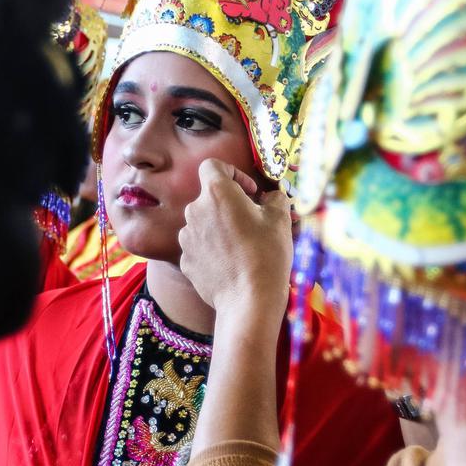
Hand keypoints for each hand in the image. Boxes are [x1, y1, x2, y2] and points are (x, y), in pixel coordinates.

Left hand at [178, 158, 292, 324]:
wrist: (249, 300)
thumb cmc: (267, 254)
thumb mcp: (280, 219)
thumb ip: (275, 198)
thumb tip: (273, 196)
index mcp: (216, 193)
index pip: (212, 166)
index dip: (232, 173)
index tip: (249, 192)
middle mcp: (194, 211)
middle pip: (209, 197)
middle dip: (229, 205)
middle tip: (252, 222)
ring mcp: (186, 237)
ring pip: (203, 223)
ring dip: (219, 227)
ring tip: (242, 245)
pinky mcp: (184, 260)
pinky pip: (198, 246)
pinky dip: (212, 249)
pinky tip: (230, 263)